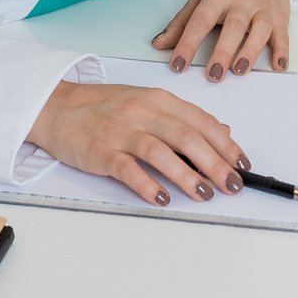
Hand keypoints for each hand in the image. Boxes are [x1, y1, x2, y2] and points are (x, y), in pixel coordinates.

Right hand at [29, 82, 249, 206]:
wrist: (55, 106)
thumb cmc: (103, 106)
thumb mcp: (147, 102)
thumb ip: (182, 117)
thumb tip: (221, 132)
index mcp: (159, 99)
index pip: (201, 121)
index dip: (226, 144)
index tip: (243, 164)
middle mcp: (143, 112)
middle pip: (187, 137)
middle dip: (215, 163)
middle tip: (232, 184)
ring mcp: (121, 131)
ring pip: (161, 152)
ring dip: (187, 175)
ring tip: (205, 193)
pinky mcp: (101, 151)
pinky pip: (128, 169)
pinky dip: (147, 184)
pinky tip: (162, 198)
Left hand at [151, 0, 291, 80]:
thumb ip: (181, 22)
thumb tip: (160, 44)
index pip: (200, 21)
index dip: (188, 44)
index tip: (177, 65)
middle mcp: (241, 2)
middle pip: (233, 27)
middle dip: (223, 51)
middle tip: (213, 74)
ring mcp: (263, 10)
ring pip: (259, 30)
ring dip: (250, 51)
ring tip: (239, 70)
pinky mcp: (280, 18)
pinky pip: (283, 35)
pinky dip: (282, 51)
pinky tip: (277, 66)